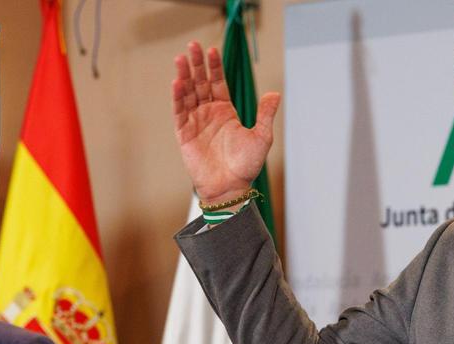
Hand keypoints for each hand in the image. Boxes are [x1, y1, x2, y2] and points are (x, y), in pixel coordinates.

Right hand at [172, 41, 280, 203]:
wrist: (231, 187)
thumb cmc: (246, 165)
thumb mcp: (261, 137)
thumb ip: (265, 115)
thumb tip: (276, 93)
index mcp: (226, 111)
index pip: (218, 83)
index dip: (214, 67)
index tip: (211, 50)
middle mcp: (209, 113)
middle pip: (201, 83)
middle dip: (196, 65)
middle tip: (192, 45)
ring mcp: (196, 122)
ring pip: (188, 94)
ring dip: (184, 76)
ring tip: (181, 58)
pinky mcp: (185, 134)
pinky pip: (180, 112)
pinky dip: (178, 98)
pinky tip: (177, 83)